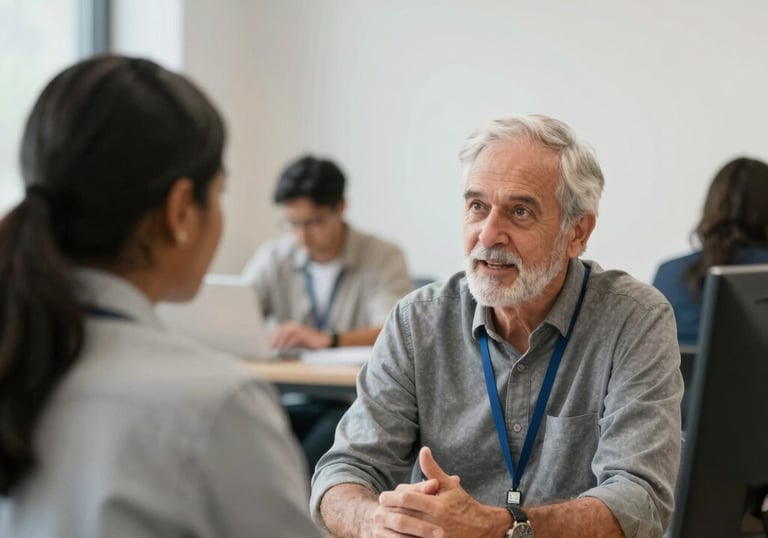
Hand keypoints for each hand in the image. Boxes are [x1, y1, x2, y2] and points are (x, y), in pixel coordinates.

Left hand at [270, 321, 329, 349]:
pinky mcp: (304, 335)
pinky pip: (293, 339)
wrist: (323, 341)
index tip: (267, 345)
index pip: (277, 330)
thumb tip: (275, 347)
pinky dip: (287, 344)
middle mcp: (294, 326)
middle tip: (269, 348)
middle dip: (273, 339)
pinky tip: (284, 350)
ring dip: (279, 342)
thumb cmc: (308, 342)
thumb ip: (286, 342)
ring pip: (285, 334)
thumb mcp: (295, 341)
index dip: (271, 337)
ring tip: (274, 349)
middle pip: (280, 331)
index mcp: (290, 326)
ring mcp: (299, 329)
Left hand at [375, 447, 507, 537]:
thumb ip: (433, 470)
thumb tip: (423, 450)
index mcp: (438, 505)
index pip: (407, 499)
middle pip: (403, 517)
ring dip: (392, 530)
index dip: (392, 497)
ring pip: (406, 534)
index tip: (383, 497)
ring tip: (383, 524)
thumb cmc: (464, 505)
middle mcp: (435, 523)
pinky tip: (395, 535)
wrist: (483, 529)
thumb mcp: (449, 486)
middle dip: (388, 513)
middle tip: (378, 510)